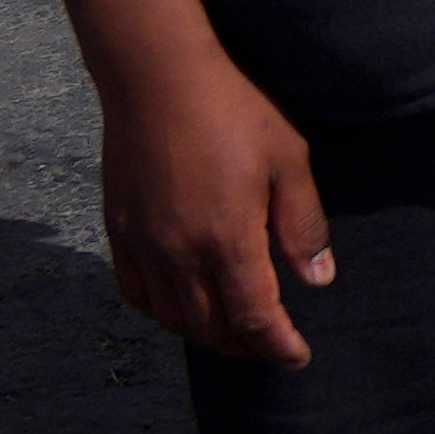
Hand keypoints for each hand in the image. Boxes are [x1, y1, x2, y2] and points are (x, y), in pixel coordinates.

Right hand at [100, 40, 333, 366]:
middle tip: (270, 346)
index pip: (252, 318)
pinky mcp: (117, 231)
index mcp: (227, 240)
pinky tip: (181, 306)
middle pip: (210, 328)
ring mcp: (142, 245)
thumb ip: (303, 225)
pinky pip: (135, 292)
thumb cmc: (232, 110)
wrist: (156, 77)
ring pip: (170, 318)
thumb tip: (317, 279)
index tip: (297, 356)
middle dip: (244, 346)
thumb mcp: (288, 160)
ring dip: (204, 335)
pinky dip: (161, 312)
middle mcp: (178, 254)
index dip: (276, 345)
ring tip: (232, 332)